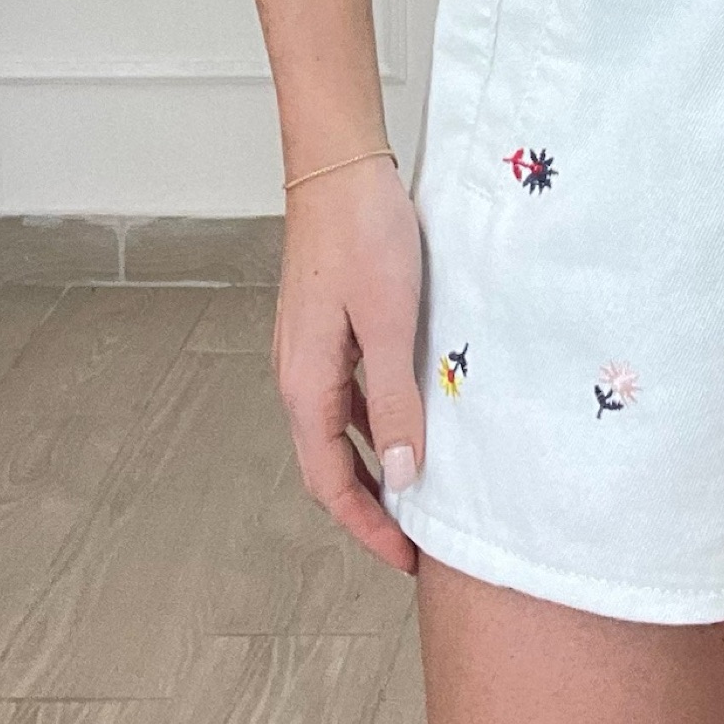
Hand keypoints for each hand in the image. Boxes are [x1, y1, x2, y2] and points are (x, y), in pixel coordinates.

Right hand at [273, 152, 424, 572]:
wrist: (337, 165)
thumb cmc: (363, 233)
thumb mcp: (389, 322)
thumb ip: (394, 399)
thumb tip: (403, 475)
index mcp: (306, 382)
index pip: (328, 482)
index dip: (366, 526)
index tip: (404, 559)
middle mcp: (299, 374)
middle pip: (329, 463)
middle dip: (370, 505)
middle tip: (420, 536)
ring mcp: (310, 350)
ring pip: (340, 428)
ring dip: (376, 461)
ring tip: (424, 484)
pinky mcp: (327, 325)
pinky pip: (349, 391)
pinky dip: (376, 417)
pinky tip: (413, 413)